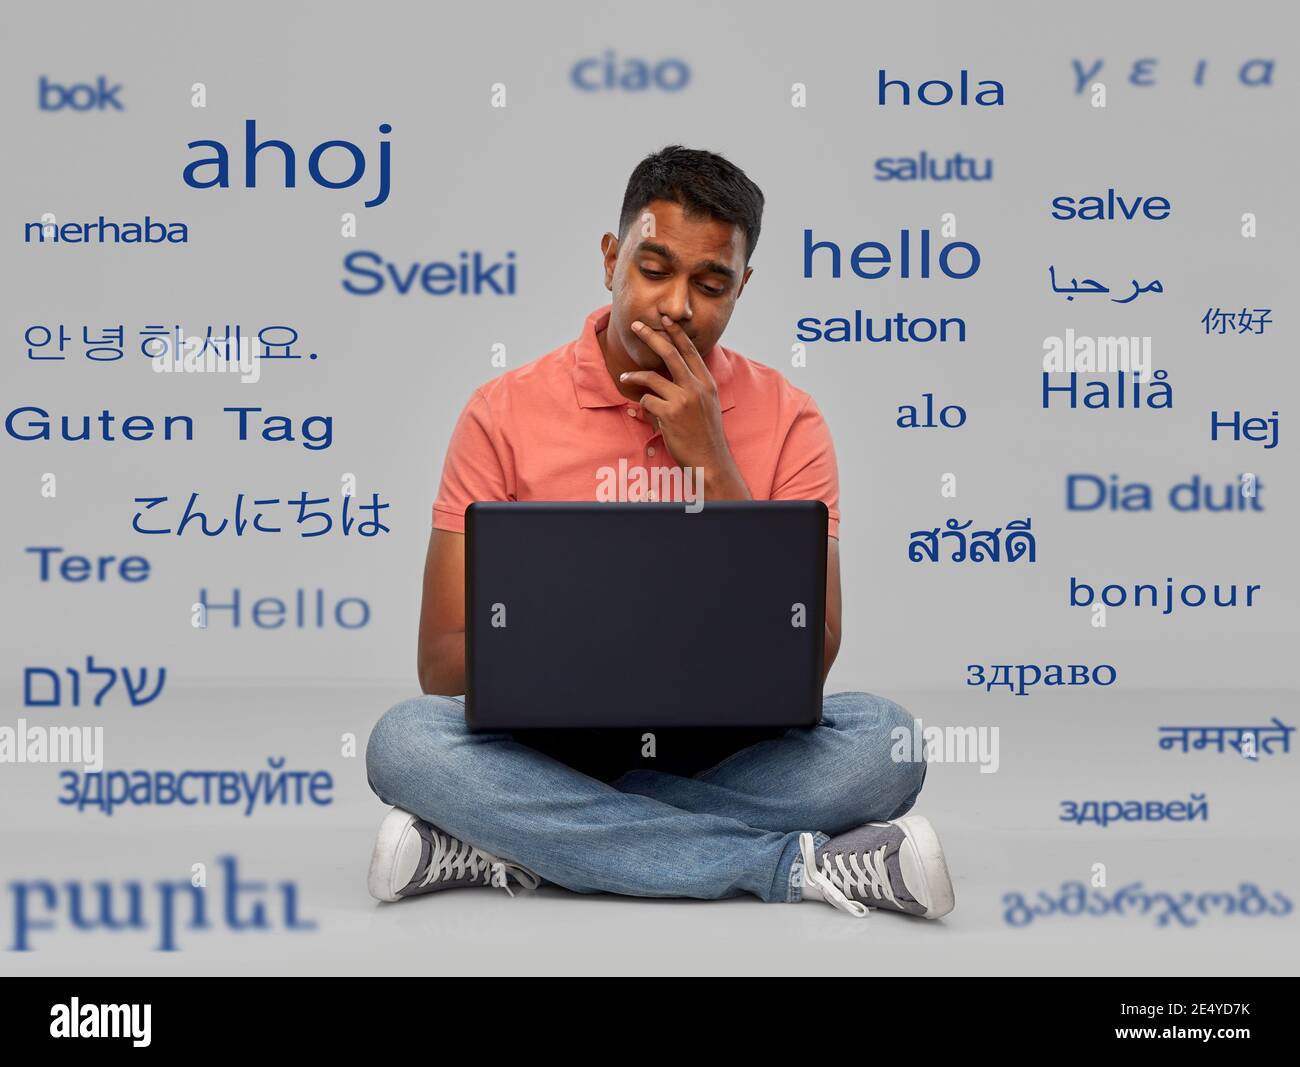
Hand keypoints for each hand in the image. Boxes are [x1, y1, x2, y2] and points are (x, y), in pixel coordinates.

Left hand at [620, 315, 750, 498]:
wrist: (710, 460)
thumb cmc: (706, 434)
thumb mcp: (708, 404)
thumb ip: (695, 386)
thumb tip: (676, 374)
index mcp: (707, 382)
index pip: (690, 351)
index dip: (676, 333)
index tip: (666, 319)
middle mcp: (697, 387)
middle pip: (670, 353)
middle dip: (651, 336)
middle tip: (637, 325)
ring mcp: (683, 400)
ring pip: (651, 378)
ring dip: (635, 376)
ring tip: (625, 377)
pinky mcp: (670, 414)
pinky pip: (647, 402)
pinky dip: (644, 406)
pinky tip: (649, 414)